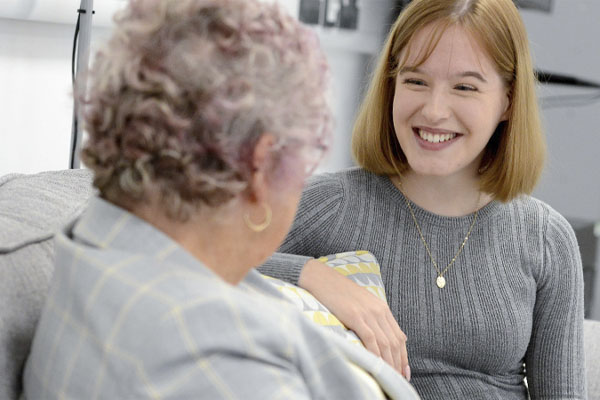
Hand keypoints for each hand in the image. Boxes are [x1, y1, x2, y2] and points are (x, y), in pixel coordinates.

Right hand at [299, 259, 409, 380]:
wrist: (322, 278)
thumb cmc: (339, 293)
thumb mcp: (361, 304)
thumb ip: (372, 318)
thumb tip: (380, 339)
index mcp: (382, 308)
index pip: (399, 337)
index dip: (403, 356)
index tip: (404, 372)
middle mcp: (379, 310)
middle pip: (394, 342)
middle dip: (398, 363)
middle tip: (398, 379)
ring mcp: (368, 313)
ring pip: (385, 343)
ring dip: (389, 363)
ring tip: (390, 377)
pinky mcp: (355, 316)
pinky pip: (370, 339)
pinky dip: (375, 354)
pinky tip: (376, 365)